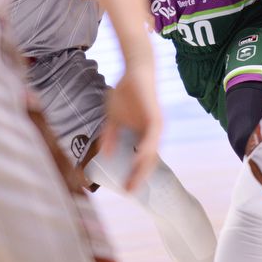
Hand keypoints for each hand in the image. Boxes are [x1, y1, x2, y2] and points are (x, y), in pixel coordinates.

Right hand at [99, 63, 161, 191]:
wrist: (136, 70)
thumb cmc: (126, 93)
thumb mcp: (113, 118)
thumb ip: (110, 136)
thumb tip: (104, 155)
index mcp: (145, 135)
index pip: (141, 160)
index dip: (134, 175)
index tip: (125, 189)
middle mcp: (154, 134)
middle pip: (148, 161)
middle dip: (139, 177)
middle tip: (129, 192)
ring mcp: (156, 126)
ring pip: (152, 152)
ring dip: (143, 168)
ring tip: (135, 182)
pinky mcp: (155, 117)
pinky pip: (152, 137)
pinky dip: (146, 150)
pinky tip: (140, 160)